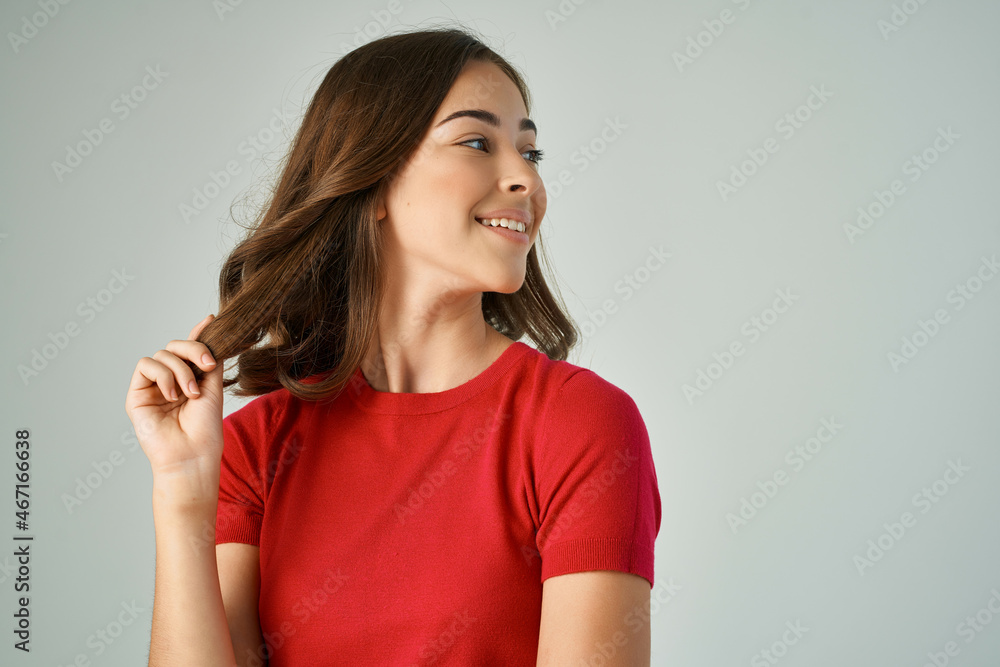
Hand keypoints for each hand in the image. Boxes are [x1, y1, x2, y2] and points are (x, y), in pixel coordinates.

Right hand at [124, 314, 224, 490]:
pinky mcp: (136, 394)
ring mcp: (152, 387)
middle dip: (193, 350)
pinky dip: (163, 375)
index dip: (198, 334)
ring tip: (189, 394)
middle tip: (207, 366)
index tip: (211, 320)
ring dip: (180, 370)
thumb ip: (209, 360)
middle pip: (175, 347)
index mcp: (189, 379)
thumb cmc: (205, 428)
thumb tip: (213, 332)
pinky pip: (146, 366)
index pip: (189, 351)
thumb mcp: (213, 387)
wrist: (192, 453)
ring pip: (162, 354)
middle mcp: (170, 381)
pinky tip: (172, 395)